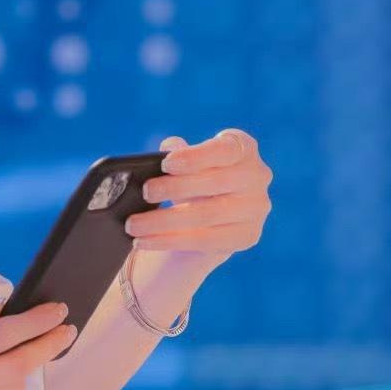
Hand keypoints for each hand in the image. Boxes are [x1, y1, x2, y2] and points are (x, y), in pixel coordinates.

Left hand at [125, 128, 272, 274]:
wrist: (204, 216)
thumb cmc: (190, 177)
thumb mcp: (183, 164)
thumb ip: (175, 157)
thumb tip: (157, 155)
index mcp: (242, 148)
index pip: (225, 149)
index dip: (196, 156)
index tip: (166, 163)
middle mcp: (257, 176)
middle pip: (217, 182)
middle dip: (176, 187)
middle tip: (144, 192)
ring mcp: (256, 208)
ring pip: (208, 215)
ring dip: (164, 221)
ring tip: (133, 225)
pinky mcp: (247, 236)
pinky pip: (205, 240)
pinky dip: (169, 240)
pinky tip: (144, 241)